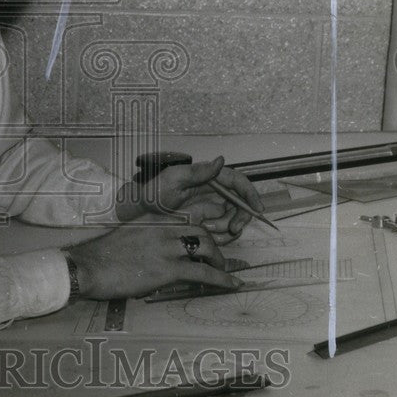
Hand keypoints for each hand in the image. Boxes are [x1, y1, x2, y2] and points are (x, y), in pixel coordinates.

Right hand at [66, 206, 245, 300]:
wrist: (89, 266)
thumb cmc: (105, 254)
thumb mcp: (130, 233)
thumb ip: (150, 234)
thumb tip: (161, 246)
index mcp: (155, 217)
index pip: (191, 213)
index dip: (210, 221)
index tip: (219, 229)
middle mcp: (165, 227)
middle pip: (203, 230)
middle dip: (216, 246)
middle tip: (218, 258)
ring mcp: (168, 247)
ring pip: (207, 248)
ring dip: (220, 262)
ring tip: (223, 271)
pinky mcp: (169, 269)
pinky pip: (204, 272)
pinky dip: (222, 279)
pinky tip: (231, 284)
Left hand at [115, 157, 264, 239]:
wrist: (137, 213)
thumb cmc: (152, 192)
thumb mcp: (173, 179)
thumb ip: (198, 172)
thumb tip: (220, 160)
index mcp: (208, 177)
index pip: (238, 182)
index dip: (251, 194)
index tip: (258, 209)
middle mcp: (211, 192)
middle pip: (240, 204)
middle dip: (241, 217)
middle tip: (233, 229)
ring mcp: (208, 207)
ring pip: (231, 219)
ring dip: (226, 227)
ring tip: (208, 230)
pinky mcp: (204, 222)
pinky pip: (220, 231)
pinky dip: (217, 235)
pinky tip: (205, 235)